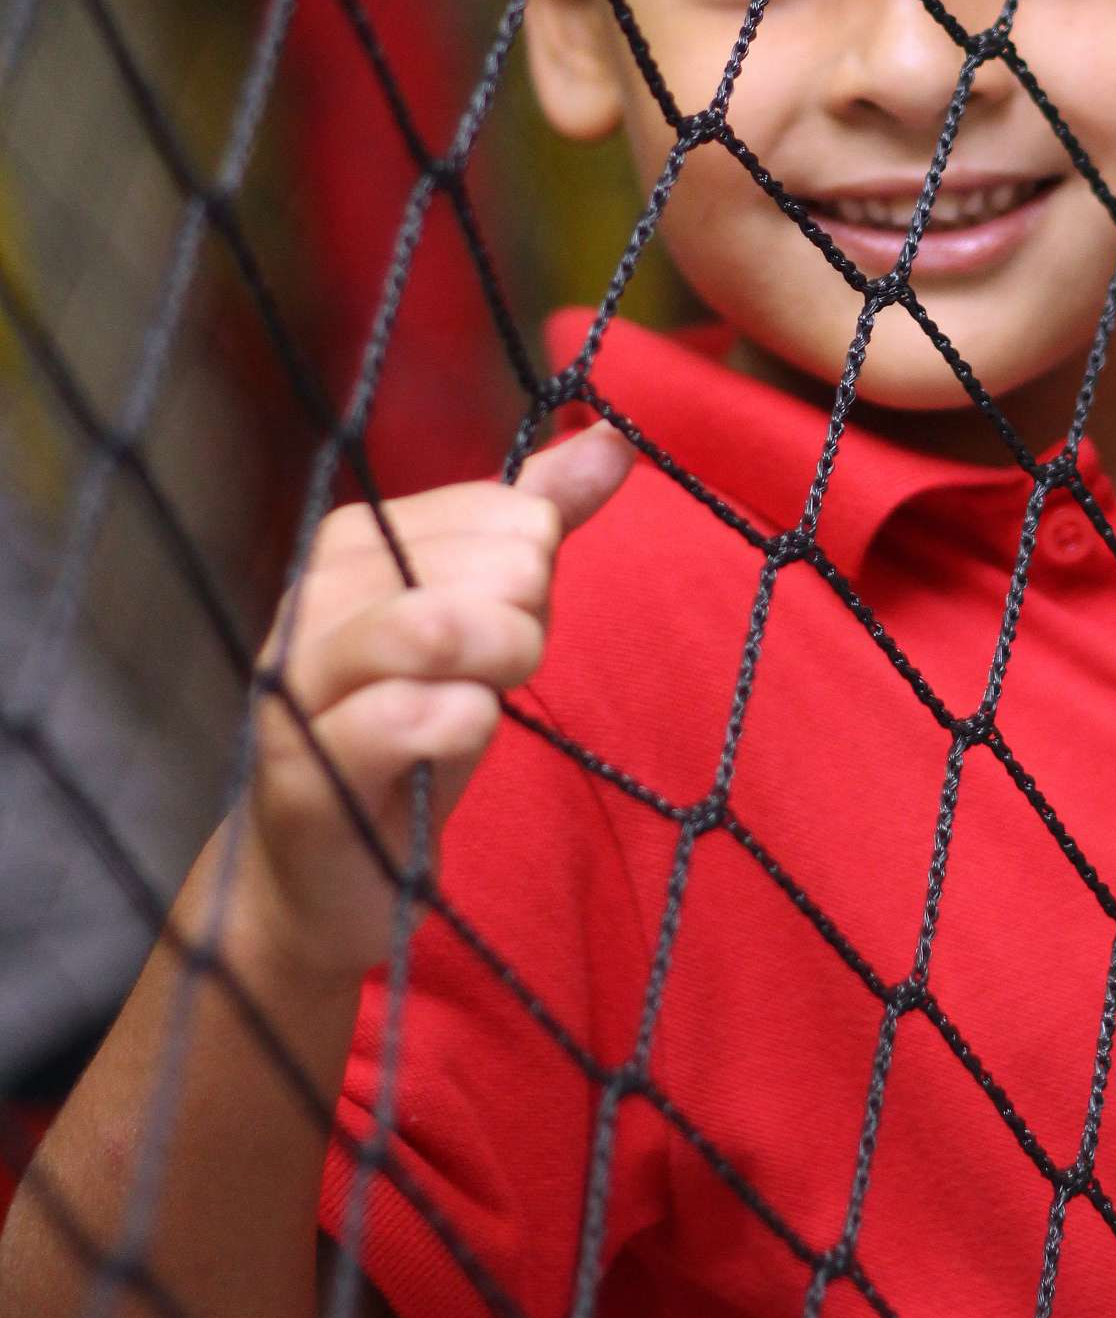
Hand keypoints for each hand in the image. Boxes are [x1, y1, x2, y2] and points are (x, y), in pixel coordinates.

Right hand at [228, 420, 635, 987]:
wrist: (320, 878)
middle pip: (490, 564)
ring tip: (484, 701)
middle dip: (527, 626)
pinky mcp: (305, 767)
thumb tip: (613, 440)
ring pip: (439, 627)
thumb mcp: (483, 616)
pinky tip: (452, 743)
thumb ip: (537, 522)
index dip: (534, 572)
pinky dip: (465, 727)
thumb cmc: (407, 735)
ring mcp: (300, 681)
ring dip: (501, 667)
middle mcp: (313, 595)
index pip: (506, 511)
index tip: (499, 626)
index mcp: (353, 541)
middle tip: (490, 676)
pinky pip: (416, 716)